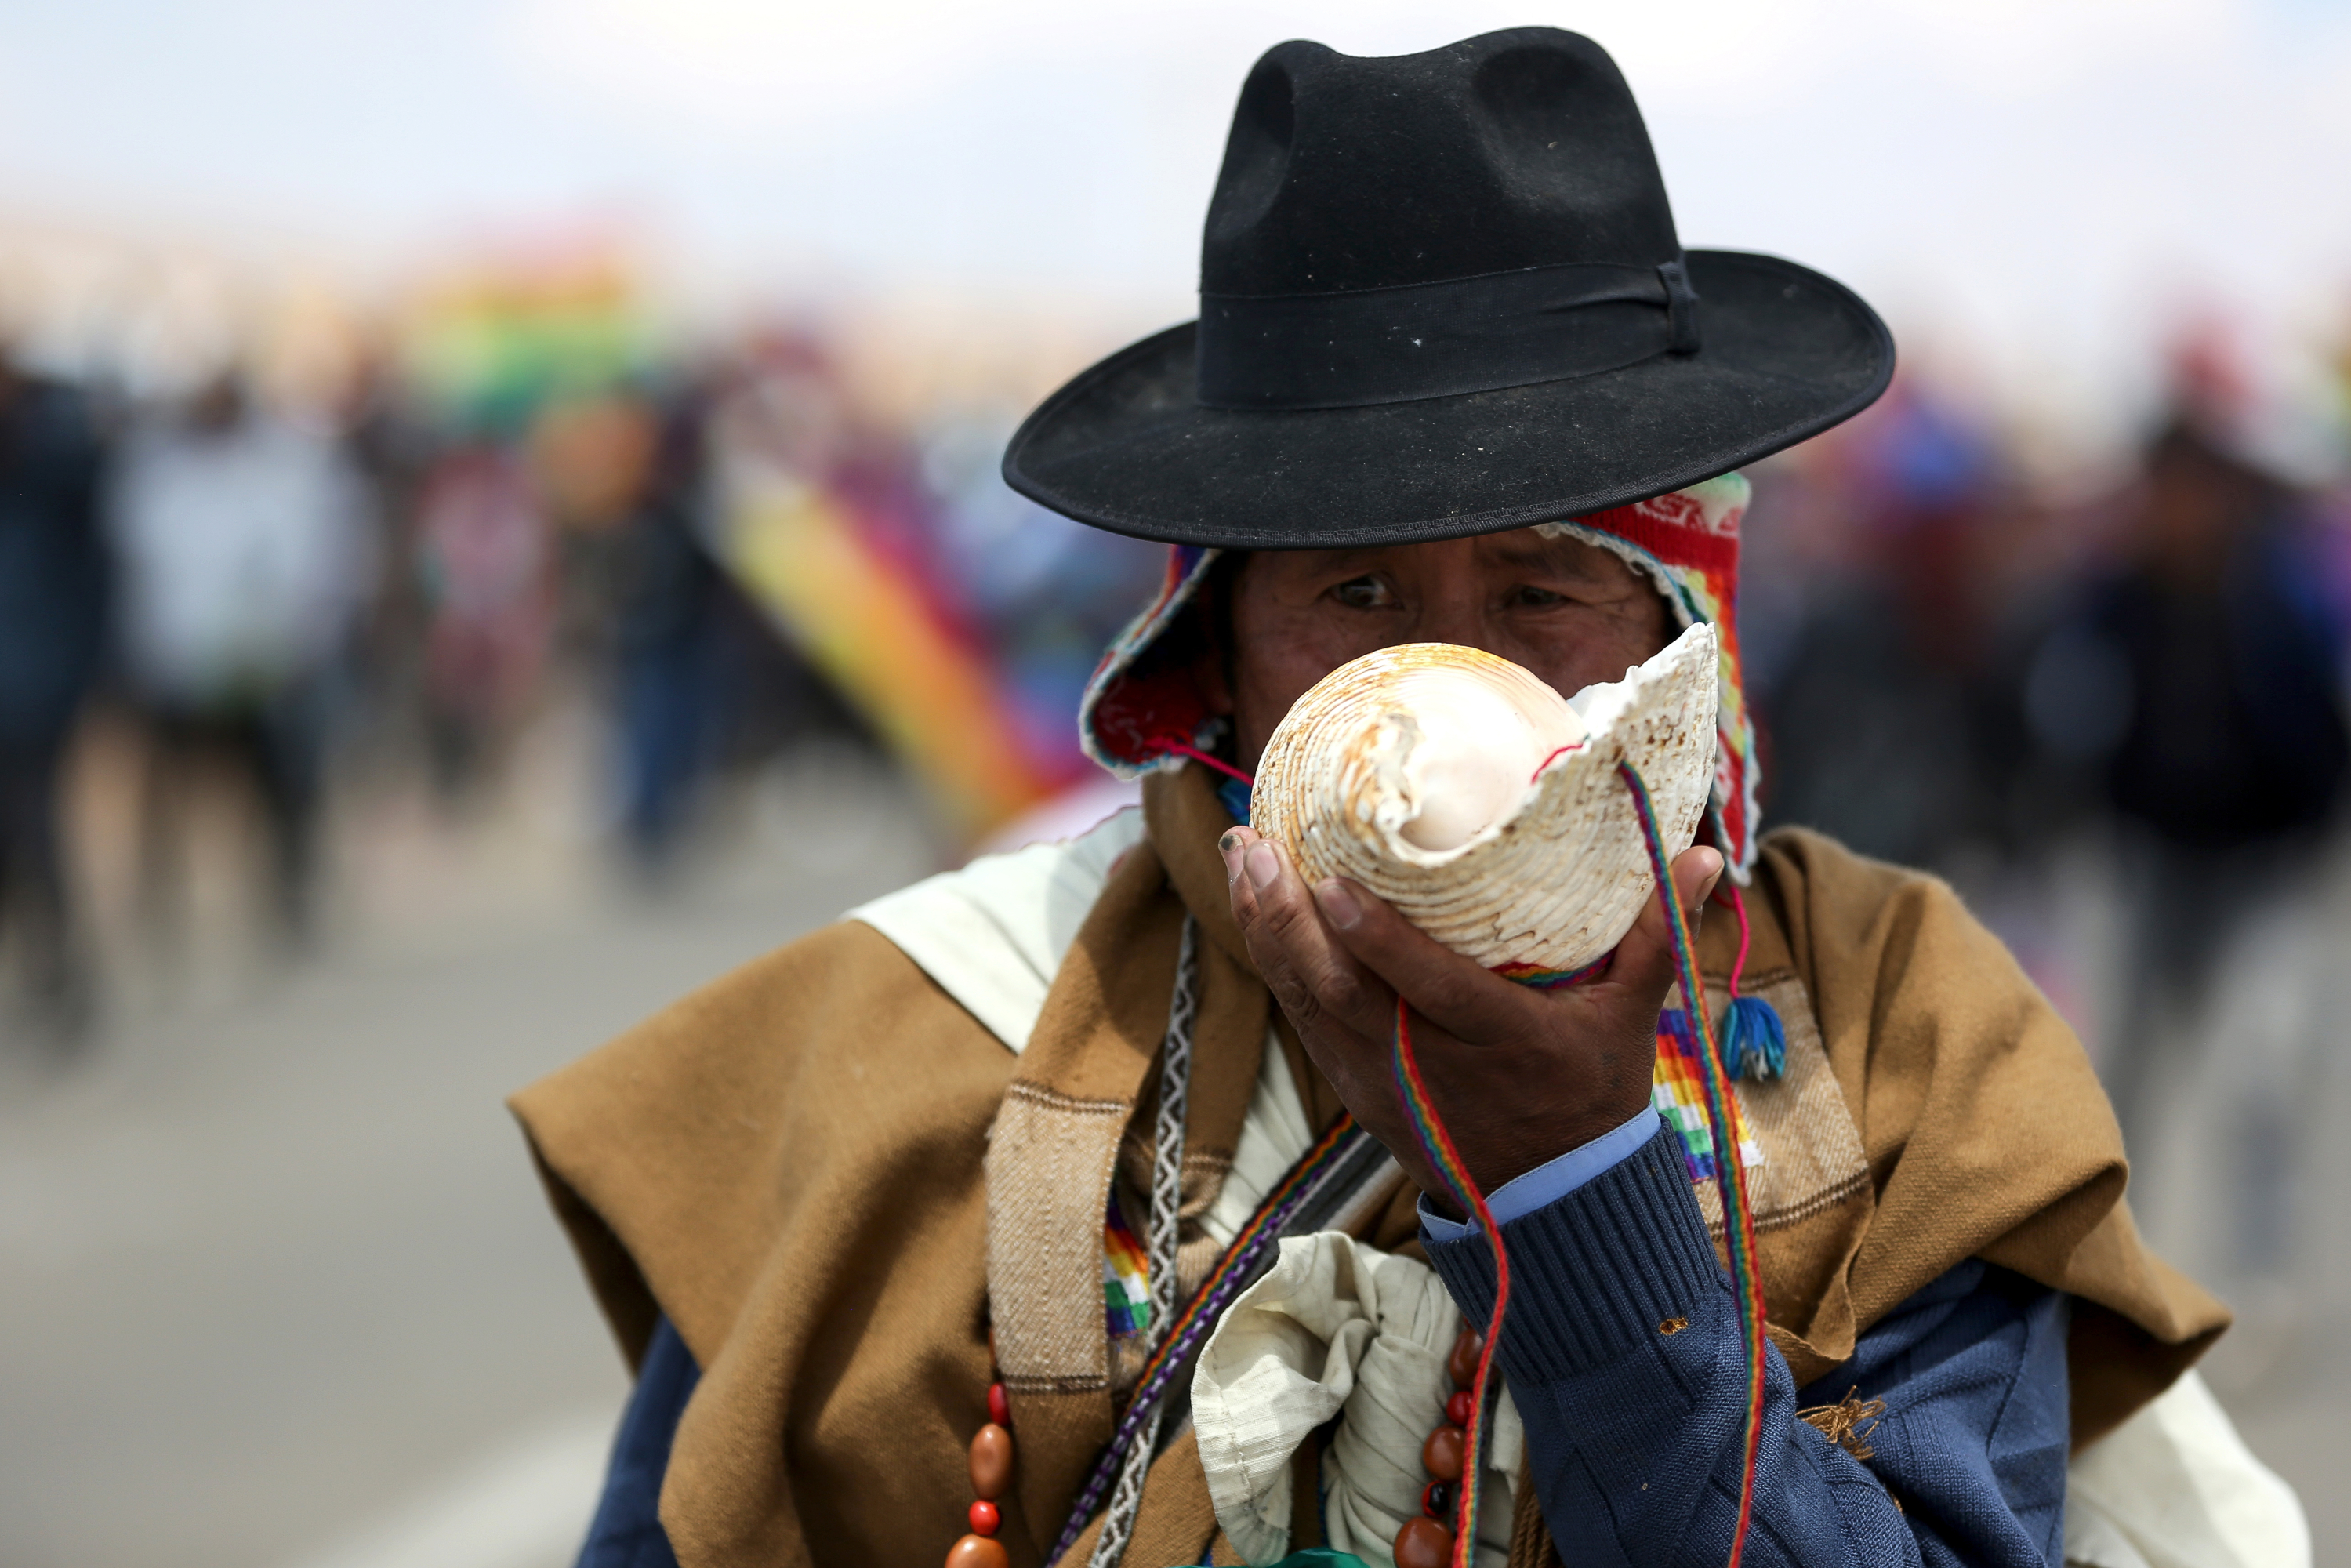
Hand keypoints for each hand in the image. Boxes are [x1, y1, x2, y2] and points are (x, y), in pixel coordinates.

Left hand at [1219, 826, 1722, 1213]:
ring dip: (1267, 932)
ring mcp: (1385, 1082)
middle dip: (1291, 920)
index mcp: (1503, 1043)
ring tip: (1243, 855)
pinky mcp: (1358, 1090)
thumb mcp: (1633, 1018)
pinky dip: (1275, 966)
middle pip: (1345, 993)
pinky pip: (1305, 1023)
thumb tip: (1706, 851)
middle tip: (1257, 846)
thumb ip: (1659, 933)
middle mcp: (1433, 1066)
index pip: (1431, 991)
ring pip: (1310, 1004)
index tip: (1333, 886)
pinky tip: (1255, 909)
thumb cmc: (1592, 1092)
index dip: (1378, 943)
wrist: (1551, 1199)